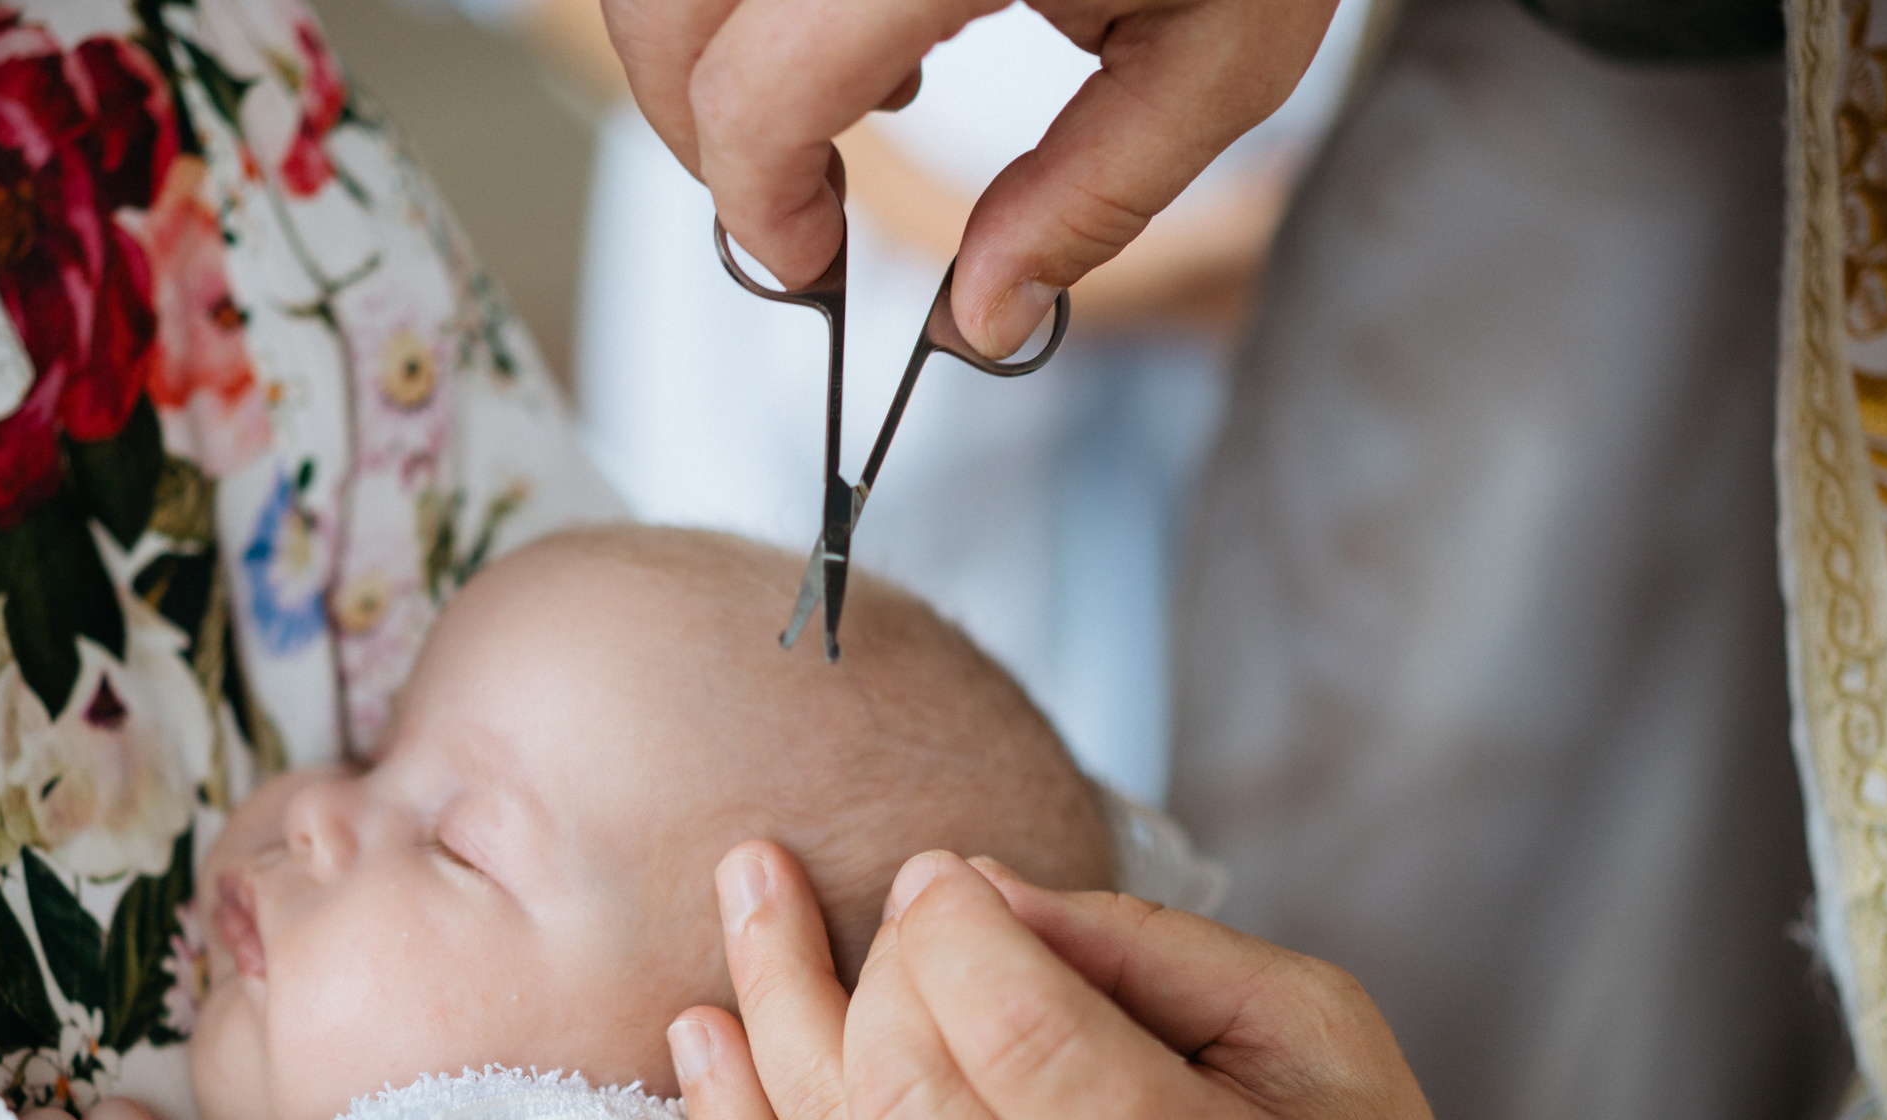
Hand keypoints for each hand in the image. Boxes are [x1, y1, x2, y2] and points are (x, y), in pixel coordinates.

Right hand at [599, 0, 1337, 354]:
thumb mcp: (1225, 51)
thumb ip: (1094, 196)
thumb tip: (979, 320)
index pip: (752, 97)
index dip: (759, 210)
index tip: (807, 264)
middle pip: (661, 16)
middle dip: (696, 131)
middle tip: (786, 201)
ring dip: (707, 45)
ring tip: (854, 89)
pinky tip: (851, 9)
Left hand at [669, 844, 1494, 1119]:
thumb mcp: (1313, 1035)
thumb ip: (1141, 947)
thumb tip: (971, 889)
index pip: (1024, 1042)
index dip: (955, 930)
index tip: (943, 869)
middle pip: (906, 1101)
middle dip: (866, 965)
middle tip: (874, 889)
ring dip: (770, 1016)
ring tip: (750, 892)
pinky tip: (705, 1034)